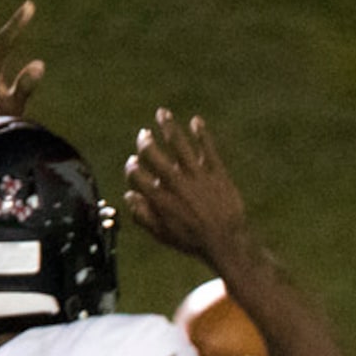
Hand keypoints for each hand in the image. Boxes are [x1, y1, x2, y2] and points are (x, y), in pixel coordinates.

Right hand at [122, 111, 249, 264]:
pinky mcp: (215, 172)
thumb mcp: (163, 234)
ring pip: (178, 143)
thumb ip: (143, 216)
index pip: (136, 174)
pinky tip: (195, 121)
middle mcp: (175, 183)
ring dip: (167, 125)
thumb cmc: (192, 241)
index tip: (134, 164)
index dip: (131, 167)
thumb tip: (129, 196)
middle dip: (144, 142)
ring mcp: (195, 175)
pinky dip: (200, 132)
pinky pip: (206, 147)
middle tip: (144, 135)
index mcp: (159, 199)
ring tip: (162, 113)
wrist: (226, 243)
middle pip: (152, 153)